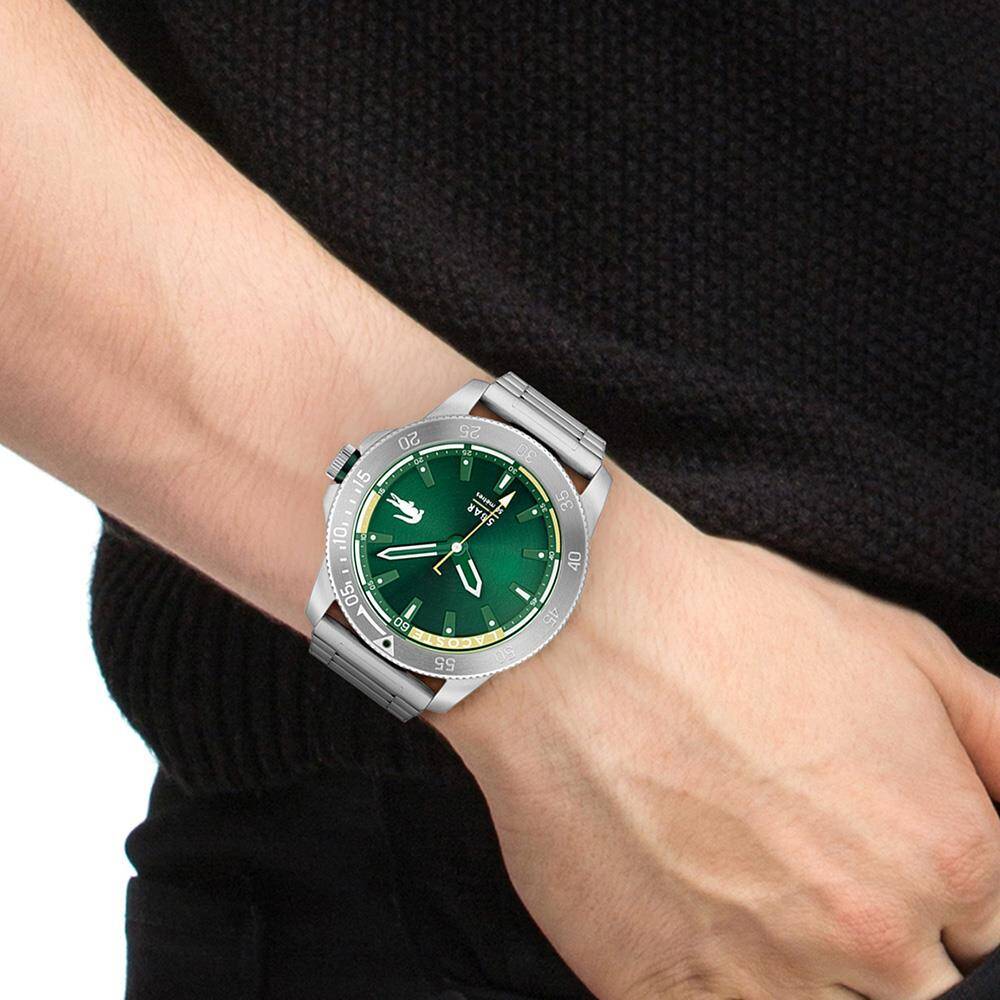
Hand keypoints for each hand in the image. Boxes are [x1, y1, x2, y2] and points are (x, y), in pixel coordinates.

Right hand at [434, 479, 999, 999]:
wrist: (576, 635)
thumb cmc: (726, 625)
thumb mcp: (898, 646)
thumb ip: (999, 738)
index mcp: (948, 852)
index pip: (987, 928)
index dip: (932, 885)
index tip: (872, 847)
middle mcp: (872, 934)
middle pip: (911, 981)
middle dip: (870, 927)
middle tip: (794, 852)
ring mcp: (765, 977)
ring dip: (795, 960)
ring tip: (736, 875)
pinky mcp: (662, 994)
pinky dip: (723, 986)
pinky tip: (693, 910)